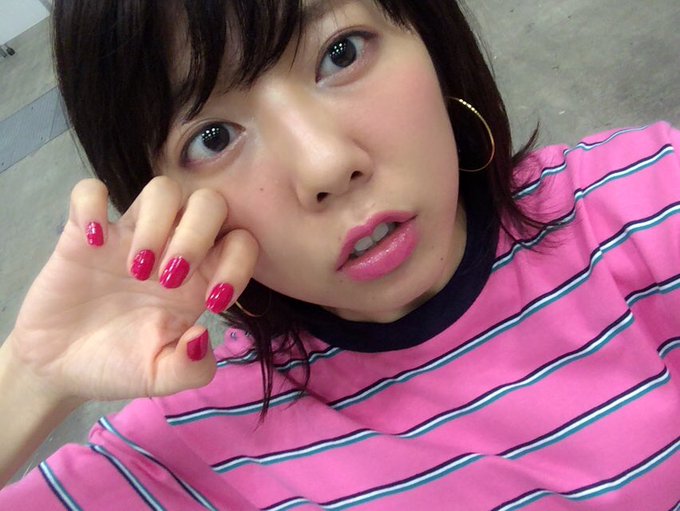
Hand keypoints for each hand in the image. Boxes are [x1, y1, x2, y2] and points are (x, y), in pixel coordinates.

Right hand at [6, 177, 257, 402]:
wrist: (59, 367)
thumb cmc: (118, 364)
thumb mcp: (159, 377)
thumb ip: (191, 368)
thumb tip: (202, 336)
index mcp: (201, 278)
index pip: (242, 242)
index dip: (239, 265)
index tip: (212, 302)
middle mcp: (172, 248)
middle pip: (209, 203)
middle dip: (197, 236)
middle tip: (168, 279)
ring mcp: (129, 235)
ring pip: (162, 189)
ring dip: (156, 224)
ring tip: (136, 269)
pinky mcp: (84, 231)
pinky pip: (91, 191)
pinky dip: (92, 204)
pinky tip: (91, 241)